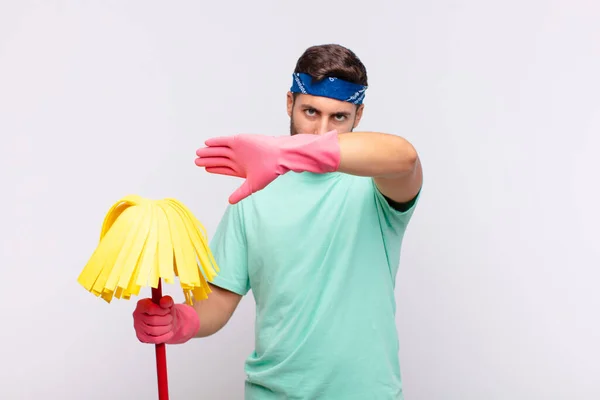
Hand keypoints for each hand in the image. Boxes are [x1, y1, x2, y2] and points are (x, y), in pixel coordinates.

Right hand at [132, 296, 199, 344]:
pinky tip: (169, 332)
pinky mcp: (141, 337)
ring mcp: (138, 327)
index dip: (162, 311)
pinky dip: (164, 336)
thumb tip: (164, 301)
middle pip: (153, 321)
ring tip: (170, 324)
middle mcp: (137, 315)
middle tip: (170, 318)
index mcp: (141, 304)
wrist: (165, 321)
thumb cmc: (164, 311)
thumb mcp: (168, 303)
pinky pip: (154, 339)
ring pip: (154, 331)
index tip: (167, 310)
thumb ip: (167, 300)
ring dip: (166, 328)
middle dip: (166, 320)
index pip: (150, 309)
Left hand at [195, 131, 340, 203]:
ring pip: (220, 150)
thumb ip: (240, 193)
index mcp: (241, 169)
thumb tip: (229, 202)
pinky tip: (207, 143)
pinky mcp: (239, 141)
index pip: (224, 168)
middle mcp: (238, 158)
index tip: (204, 168)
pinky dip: (215, 142)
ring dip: (209, 151)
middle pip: (220, 159)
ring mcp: (238, 149)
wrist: (278, 156)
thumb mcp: (252, 186)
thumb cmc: (269, 172)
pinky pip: (224, 141)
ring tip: (198, 152)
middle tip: (196, 161)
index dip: (214, 168)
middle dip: (208, 160)